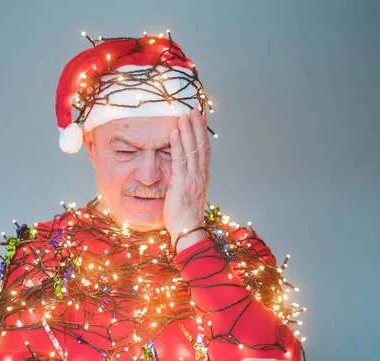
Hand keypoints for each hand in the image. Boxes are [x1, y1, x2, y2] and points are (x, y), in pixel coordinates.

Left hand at [164, 109, 210, 246]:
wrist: (187, 231)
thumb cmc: (184, 216)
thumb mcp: (187, 194)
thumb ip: (186, 180)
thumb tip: (180, 170)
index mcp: (202, 178)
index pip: (204, 151)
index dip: (202, 134)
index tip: (200, 120)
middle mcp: (200, 176)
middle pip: (201, 146)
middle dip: (197, 127)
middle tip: (194, 110)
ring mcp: (192, 179)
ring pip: (192, 149)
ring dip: (188, 131)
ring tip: (184, 116)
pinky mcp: (182, 183)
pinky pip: (180, 160)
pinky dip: (178, 144)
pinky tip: (175, 132)